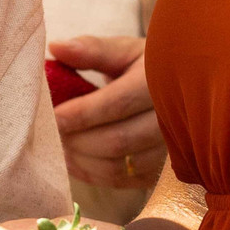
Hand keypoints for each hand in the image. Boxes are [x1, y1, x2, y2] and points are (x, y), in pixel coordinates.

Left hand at [49, 36, 165, 188]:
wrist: (180, 92)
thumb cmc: (144, 68)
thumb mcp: (124, 51)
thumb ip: (91, 50)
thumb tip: (56, 47)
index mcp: (159, 83)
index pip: (117, 103)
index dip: (81, 113)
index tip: (52, 114)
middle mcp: (170, 121)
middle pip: (117, 140)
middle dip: (76, 139)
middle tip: (48, 132)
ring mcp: (167, 152)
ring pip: (117, 166)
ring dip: (80, 159)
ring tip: (56, 145)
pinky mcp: (158, 172)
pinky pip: (120, 181)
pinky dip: (90, 174)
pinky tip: (72, 159)